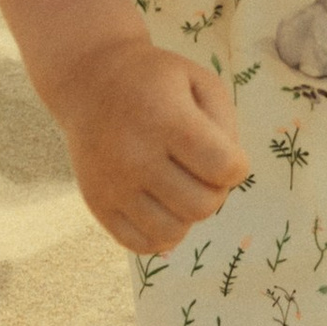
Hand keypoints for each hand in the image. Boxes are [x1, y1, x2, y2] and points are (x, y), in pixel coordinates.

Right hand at [54, 36, 247, 253]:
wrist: (90, 80)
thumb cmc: (157, 83)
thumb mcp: (200, 82)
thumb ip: (226, 127)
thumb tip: (228, 179)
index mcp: (166, 120)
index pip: (224, 168)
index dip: (236, 166)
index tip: (225, 154)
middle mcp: (135, 156)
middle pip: (202, 206)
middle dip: (215, 192)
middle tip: (201, 171)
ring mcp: (113, 184)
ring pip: (173, 233)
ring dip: (187, 214)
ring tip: (179, 188)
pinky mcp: (96, 204)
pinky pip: (141, 245)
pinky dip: (160, 234)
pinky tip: (161, 207)